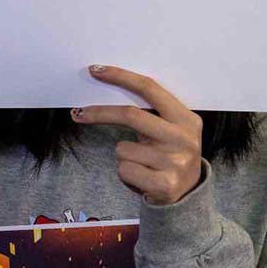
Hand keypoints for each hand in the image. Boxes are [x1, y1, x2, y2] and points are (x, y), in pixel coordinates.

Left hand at [71, 64, 203, 205]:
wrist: (188, 196)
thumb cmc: (169, 157)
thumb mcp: (170, 131)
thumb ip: (149, 115)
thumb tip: (106, 94)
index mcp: (186, 119)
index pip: (150, 89)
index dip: (121, 77)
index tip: (96, 71)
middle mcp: (183, 138)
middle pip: (130, 114)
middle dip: (99, 113)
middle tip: (78, 114)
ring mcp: (175, 162)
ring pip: (122, 148)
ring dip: (123, 156)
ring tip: (142, 165)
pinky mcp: (165, 184)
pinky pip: (124, 169)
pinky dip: (125, 175)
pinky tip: (142, 179)